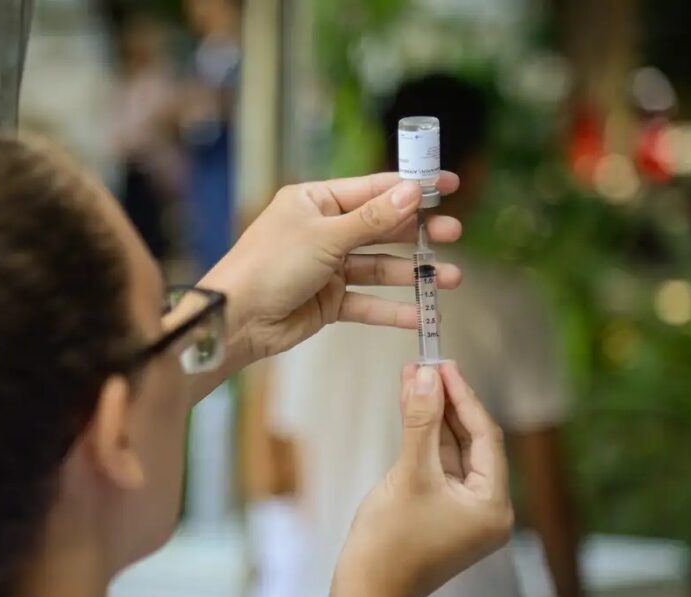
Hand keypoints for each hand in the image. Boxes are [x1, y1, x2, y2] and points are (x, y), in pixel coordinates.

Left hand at [200, 172, 461, 362]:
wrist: (237, 318)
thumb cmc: (270, 265)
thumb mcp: (325, 236)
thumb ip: (372, 219)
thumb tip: (412, 191)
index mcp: (316, 201)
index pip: (373, 189)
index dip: (412, 187)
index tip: (448, 185)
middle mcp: (323, 230)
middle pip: (381, 227)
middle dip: (418, 232)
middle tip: (453, 233)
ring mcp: (327, 267)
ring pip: (379, 267)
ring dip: (413, 273)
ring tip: (451, 279)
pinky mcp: (328, 301)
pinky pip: (366, 302)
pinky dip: (391, 308)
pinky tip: (420, 314)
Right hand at [329, 362, 512, 596]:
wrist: (365, 591)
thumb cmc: (388, 544)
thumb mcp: (407, 472)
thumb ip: (420, 421)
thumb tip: (427, 376)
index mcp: (493, 506)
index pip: (486, 436)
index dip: (463, 396)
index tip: (444, 364)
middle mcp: (486, 510)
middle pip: (470, 441)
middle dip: (445, 403)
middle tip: (426, 365)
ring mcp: (464, 513)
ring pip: (451, 451)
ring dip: (431, 417)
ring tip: (412, 377)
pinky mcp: (442, 513)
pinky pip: (438, 466)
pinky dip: (424, 440)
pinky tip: (409, 409)